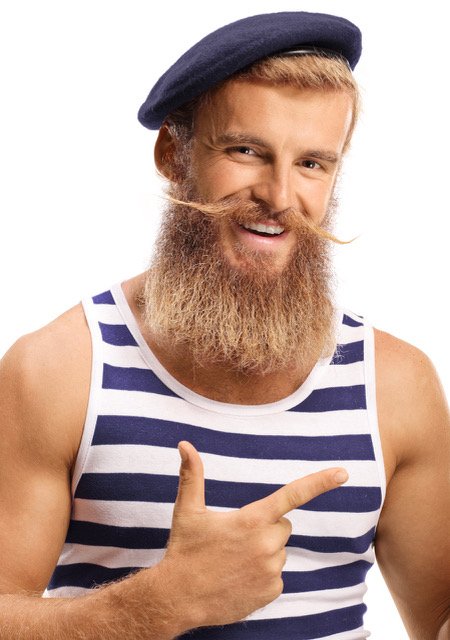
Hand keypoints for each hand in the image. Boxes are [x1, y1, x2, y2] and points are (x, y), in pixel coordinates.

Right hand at [157, 441, 348, 629]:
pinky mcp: (271, 591)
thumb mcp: (187, 510)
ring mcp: (271, 570)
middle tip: (237, 537)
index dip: (320, 482)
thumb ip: (191, 475)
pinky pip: (277, 574)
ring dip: (264, 551)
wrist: (179, 598)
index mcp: (252, 519)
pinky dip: (263, 574)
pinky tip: (239, 577)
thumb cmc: (184, 550)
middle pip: (282, 525)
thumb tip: (184, 444)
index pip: (292, 495)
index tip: (343, 473)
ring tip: (234, 560)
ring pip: (279, 550)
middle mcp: (267, 544)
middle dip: (266, 527)